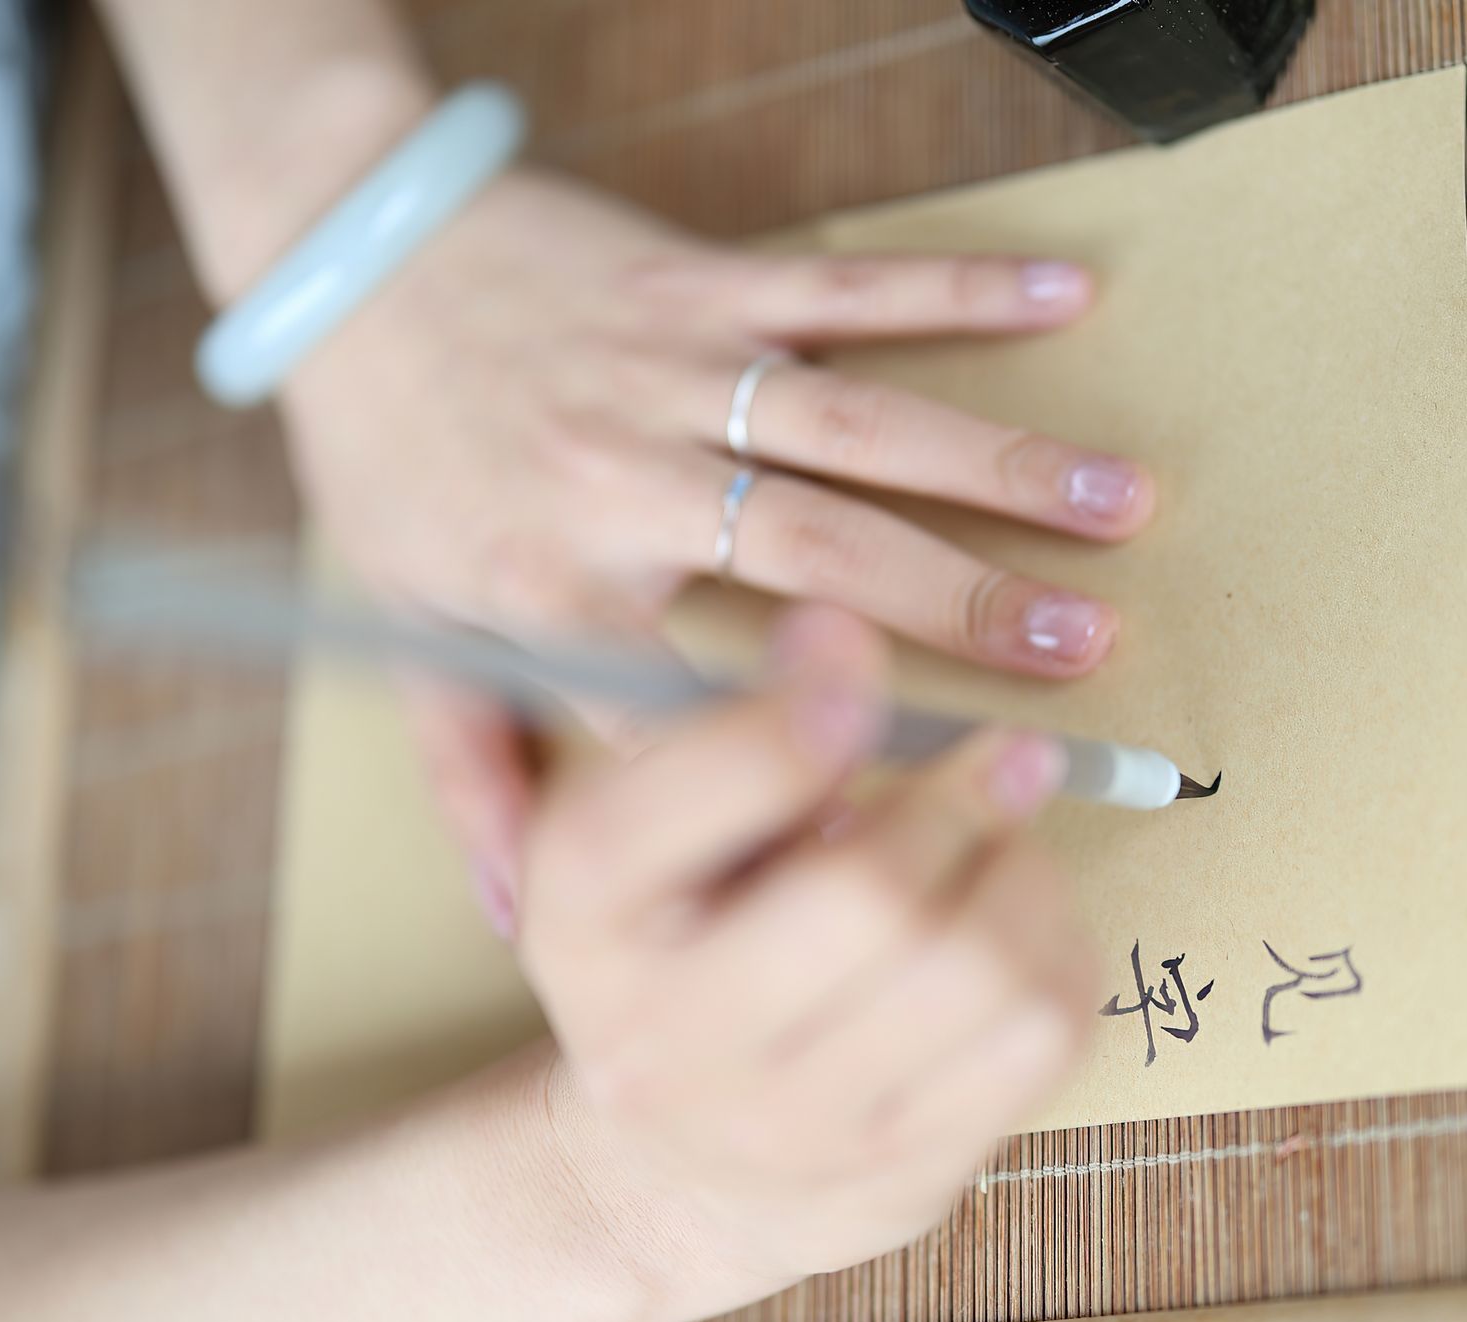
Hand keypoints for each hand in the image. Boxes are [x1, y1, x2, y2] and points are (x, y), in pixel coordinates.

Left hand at [277, 168, 1153, 918]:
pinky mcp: (705, 277)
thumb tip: (516, 921)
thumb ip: (471, 776)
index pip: (696, 706)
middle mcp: (626, 480)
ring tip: (1122, 505)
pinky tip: (1067, 295)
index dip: (811, 772)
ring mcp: (675, 369)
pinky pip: (846, 283)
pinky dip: (959, 288)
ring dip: (999, 463)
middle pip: (823, 557)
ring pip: (860, 424)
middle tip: (1092, 653)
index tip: (923, 825)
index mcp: (556, 586)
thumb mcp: (401, 631)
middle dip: (969, 606)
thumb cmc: (384, 455)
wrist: (344, 255)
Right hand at [517, 606, 1096, 1292]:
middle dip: (959, 799)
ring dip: (1022, 872)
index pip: (702, 796)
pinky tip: (1023, 921)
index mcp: (582, 917)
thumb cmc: (683, 944)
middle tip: (1006, 751)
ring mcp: (786, 1128)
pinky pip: (1038, 1035)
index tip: (850, 644)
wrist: (679, 1170)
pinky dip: (1058, 950)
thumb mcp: (646, 837)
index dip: (803, 706)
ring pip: (978, 969)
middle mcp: (664, 1038)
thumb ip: (727, 740)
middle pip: (868, 894)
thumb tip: (841, 637)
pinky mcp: (897, 1174)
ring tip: (1011, 840)